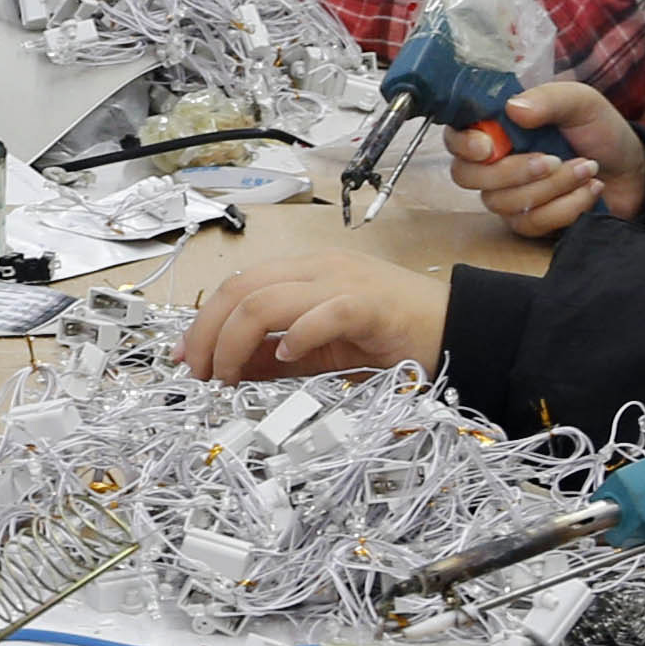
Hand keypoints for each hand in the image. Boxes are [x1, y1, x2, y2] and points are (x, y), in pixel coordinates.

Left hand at [176, 252, 452, 382]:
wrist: (458, 329)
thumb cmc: (394, 337)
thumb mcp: (322, 351)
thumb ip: (277, 358)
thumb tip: (231, 369)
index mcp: (305, 274)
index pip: (237, 286)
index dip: (202, 321)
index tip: (186, 359)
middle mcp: (319, 269)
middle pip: (241, 289)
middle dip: (207, 332)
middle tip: (198, 374)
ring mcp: (343, 282)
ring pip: (267, 299)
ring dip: (235, 340)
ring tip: (229, 376)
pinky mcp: (369, 303)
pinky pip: (322, 312)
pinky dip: (296, 336)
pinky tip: (284, 359)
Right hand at [459, 78, 644, 241]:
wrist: (632, 171)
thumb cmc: (600, 131)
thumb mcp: (580, 102)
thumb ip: (548, 99)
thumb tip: (513, 109)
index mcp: (499, 127)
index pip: (456, 137)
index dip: (463, 144)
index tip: (489, 146)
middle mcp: (494, 163)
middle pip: (467, 176)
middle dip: (512, 171)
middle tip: (554, 159)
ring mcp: (508, 195)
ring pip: (502, 202)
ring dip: (552, 187)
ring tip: (587, 169)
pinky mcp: (528, 223)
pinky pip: (530, 223)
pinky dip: (566, 207)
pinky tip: (590, 190)